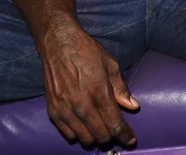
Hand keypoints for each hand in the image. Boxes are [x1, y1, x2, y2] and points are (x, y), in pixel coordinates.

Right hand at [39, 22, 138, 147]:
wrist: (58, 44)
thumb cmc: (87, 52)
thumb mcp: (111, 65)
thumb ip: (121, 89)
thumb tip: (133, 106)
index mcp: (99, 92)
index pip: (114, 123)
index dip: (124, 135)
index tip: (130, 140)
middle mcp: (81, 105)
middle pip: (100, 134)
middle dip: (111, 136)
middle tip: (115, 132)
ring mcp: (65, 109)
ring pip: (84, 137)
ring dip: (95, 137)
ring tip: (100, 131)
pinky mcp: (53, 110)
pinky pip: (67, 133)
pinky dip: (77, 135)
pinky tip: (83, 127)